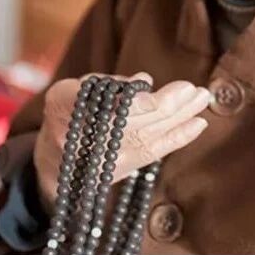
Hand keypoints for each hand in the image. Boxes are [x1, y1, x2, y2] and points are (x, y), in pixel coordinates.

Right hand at [33, 72, 210, 213]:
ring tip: (203, 99)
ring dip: (180, 118)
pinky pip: (152, 154)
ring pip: (147, 138)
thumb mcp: (73, 87)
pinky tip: (198, 124)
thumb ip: (107, 83)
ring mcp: (100, 160)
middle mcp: (81, 138)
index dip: (144, 103)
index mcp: (64, 107)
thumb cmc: (67, 112)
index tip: (173, 89)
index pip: (108, 109)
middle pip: (134, 125)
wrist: (52, 163)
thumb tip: (144, 81)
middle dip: (170, 107)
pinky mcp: (118, 173)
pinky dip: (178, 138)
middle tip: (197, 91)